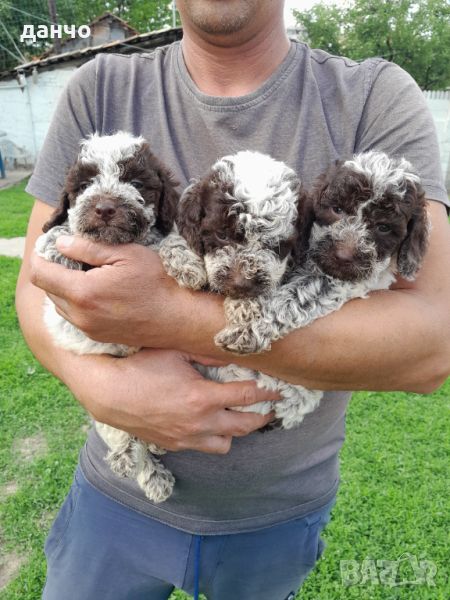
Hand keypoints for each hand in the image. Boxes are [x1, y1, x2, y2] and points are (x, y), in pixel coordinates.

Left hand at [30, 235, 186, 347]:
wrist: (177, 318)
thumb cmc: (156, 282)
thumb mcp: (125, 254)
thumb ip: (88, 248)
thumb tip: (61, 243)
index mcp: (83, 292)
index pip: (40, 274)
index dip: (40, 257)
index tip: (50, 247)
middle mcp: (80, 315)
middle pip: (48, 290)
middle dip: (55, 271)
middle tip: (73, 257)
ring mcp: (88, 328)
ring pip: (61, 305)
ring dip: (67, 289)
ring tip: (88, 275)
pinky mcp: (97, 337)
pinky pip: (75, 317)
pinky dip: (79, 303)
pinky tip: (99, 292)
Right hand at [71, 348, 278, 453]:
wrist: (109, 393)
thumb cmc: (142, 367)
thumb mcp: (176, 352)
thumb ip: (208, 354)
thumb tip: (232, 353)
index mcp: (203, 397)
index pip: (248, 396)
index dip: (267, 392)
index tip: (278, 389)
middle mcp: (200, 423)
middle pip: (245, 425)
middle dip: (262, 417)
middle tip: (269, 409)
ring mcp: (187, 438)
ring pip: (226, 444)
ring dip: (236, 431)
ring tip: (238, 418)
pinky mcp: (175, 445)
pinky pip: (204, 448)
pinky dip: (213, 438)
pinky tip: (210, 425)